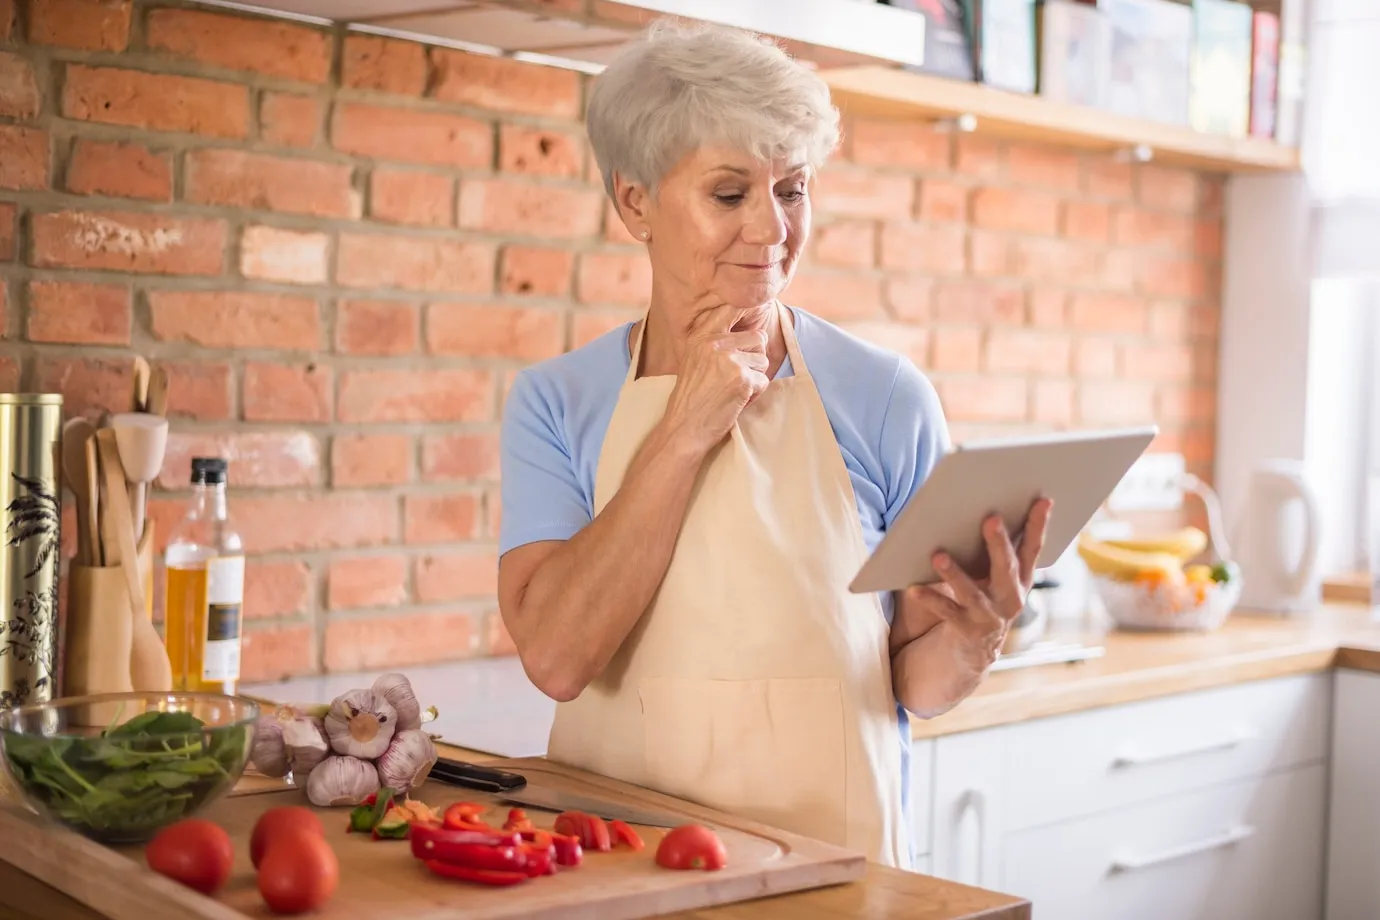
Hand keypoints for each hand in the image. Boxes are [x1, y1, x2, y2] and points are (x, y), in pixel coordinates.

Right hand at [660, 301, 770, 455]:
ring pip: (763, 360)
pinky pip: (763, 381)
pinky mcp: (742, 379)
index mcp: (702, 336)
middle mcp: (715, 344)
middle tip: (739, 376)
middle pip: (758, 338)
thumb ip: (714, 342)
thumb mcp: (693, 359)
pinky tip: (737, 401)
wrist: (684, 427)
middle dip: (754, 358)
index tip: (756, 312)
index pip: (733, 308)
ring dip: (755, 377)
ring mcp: (729, 361)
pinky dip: (755, 394)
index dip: (749, 311)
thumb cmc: (690, 398)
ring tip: (735, 390)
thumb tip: (748, 329)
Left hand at [902, 498, 1054, 662]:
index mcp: (1020, 579)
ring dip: (956, 574)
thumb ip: (990, 550)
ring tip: (938, 556)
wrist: (972, 652)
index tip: (1043, 500)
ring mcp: (990, 616)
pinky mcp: (966, 630)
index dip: (1039, 525)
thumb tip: (976, 508)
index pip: (1032, 549)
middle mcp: (1010, 599)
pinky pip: (946, 612)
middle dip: (999, 543)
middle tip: (991, 518)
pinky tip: (913, 588)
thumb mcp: (991, 575)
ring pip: (972, 593)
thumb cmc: (980, 598)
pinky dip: (929, 599)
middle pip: (1006, 568)